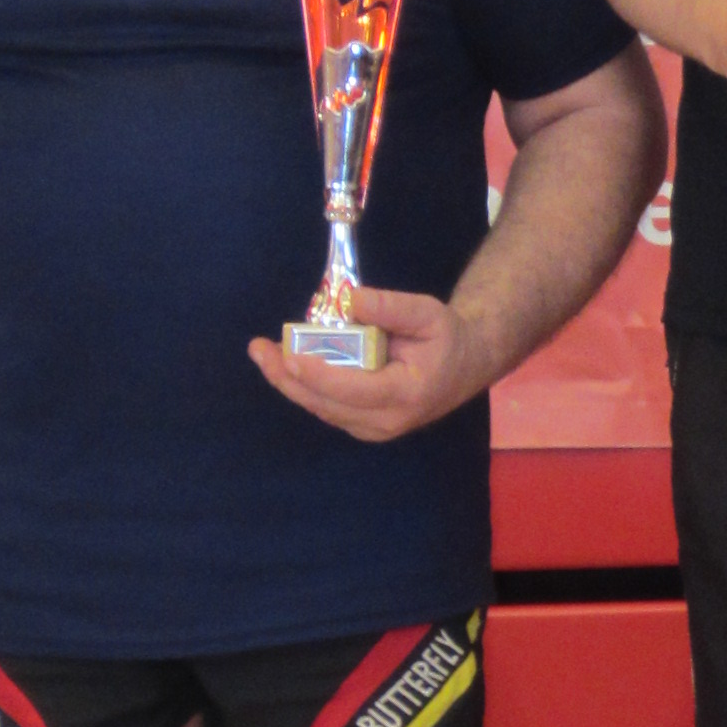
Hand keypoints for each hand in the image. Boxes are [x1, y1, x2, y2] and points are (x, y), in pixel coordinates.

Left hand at [248, 288, 488, 440]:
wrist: (466, 365)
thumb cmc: (447, 337)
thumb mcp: (428, 312)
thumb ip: (390, 306)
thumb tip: (349, 298)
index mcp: (407, 394)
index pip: (354, 388)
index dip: (318, 372)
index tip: (289, 353)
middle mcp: (388, 421)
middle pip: (327, 404)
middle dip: (288, 377)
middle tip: (260, 349)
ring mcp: (374, 428)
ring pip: (321, 408)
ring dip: (289, 382)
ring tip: (263, 353)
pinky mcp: (364, 425)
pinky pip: (326, 407)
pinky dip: (303, 386)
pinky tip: (284, 363)